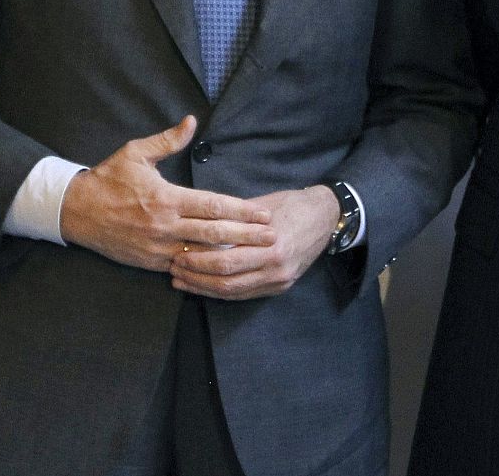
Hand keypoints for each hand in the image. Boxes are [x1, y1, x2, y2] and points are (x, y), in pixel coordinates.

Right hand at [60, 116, 274, 270]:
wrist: (76, 211)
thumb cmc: (108, 179)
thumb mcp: (136, 153)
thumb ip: (168, 140)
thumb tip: (192, 121)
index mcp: (166, 198)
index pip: (213, 205)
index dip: (242, 211)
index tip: (263, 213)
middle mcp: (165, 225)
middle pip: (215, 233)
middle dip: (247, 236)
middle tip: (273, 237)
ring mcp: (158, 247)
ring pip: (202, 254)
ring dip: (230, 255)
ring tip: (256, 255)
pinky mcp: (150, 262)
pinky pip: (183, 266)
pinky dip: (204, 267)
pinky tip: (223, 267)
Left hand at [170, 185, 338, 300]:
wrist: (325, 217)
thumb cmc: (291, 204)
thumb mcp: (262, 206)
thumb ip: (233, 218)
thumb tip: (198, 222)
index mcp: (271, 244)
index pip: (226, 259)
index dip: (198, 260)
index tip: (177, 253)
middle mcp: (276, 267)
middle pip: (227, 279)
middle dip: (196, 276)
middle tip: (174, 267)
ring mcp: (280, 280)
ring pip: (234, 291)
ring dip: (204, 288)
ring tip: (181, 280)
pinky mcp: (280, 287)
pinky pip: (245, 295)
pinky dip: (222, 292)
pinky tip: (204, 287)